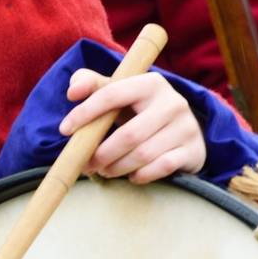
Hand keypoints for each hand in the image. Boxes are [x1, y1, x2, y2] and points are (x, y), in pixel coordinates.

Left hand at [61, 69, 205, 183]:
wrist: (185, 132)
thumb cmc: (142, 112)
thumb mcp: (122, 94)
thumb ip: (95, 85)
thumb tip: (73, 89)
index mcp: (151, 83)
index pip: (111, 95)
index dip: (85, 113)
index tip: (64, 130)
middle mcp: (172, 102)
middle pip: (128, 134)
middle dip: (101, 154)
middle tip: (86, 165)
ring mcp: (186, 127)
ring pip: (143, 155)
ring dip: (116, 168)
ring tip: (104, 171)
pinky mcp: (193, 151)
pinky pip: (160, 168)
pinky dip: (140, 175)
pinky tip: (131, 175)